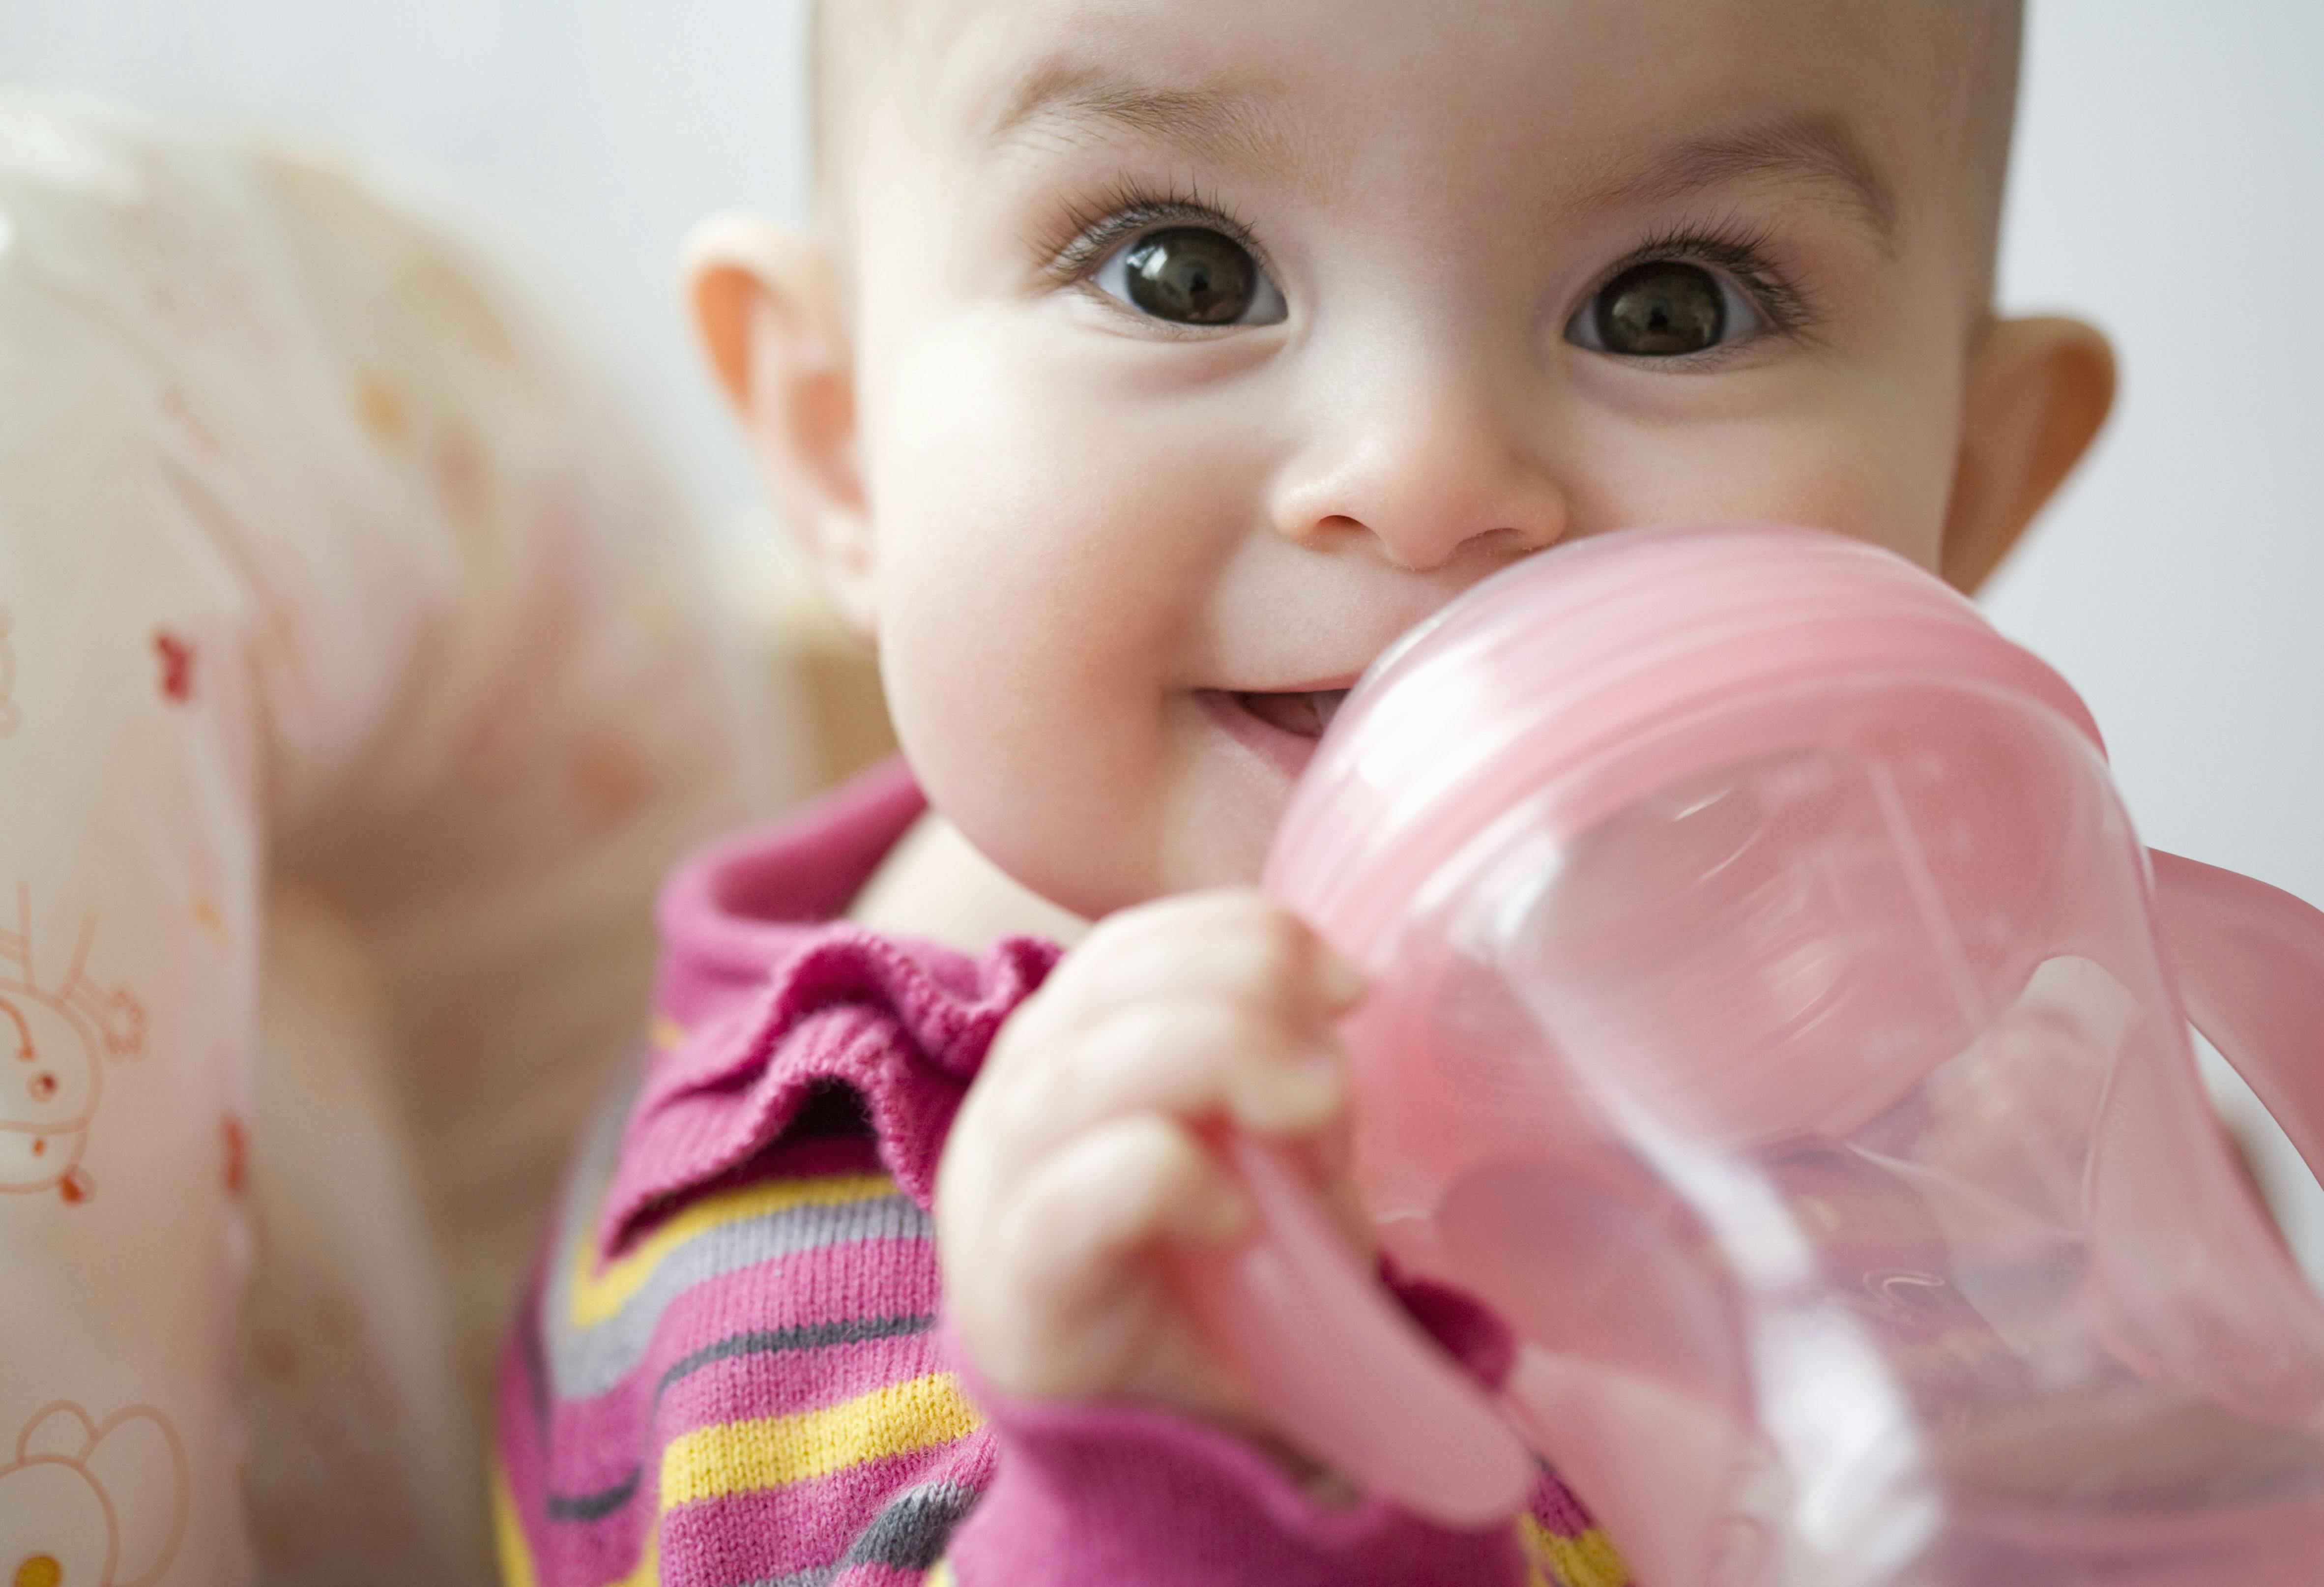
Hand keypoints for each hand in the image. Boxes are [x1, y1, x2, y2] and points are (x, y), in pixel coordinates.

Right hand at [936, 890, 1366, 1436]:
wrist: (1161, 1455)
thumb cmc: (1214, 1295)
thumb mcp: (1263, 1159)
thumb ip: (1278, 1077)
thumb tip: (1341, 994)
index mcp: (1066, 1056)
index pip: (1130, 948)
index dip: (1239, 936)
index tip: (1349, 983)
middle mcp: (1015, 1104)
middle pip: (1106, 990)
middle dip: (1241, 995)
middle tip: (1332, 1076)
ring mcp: (997, 1194)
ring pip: (1082, 1072)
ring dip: (1219, 1063)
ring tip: (1315, 1117)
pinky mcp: (1012, 1290)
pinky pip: (1072, 1201)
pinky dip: (1164, 1179)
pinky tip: (1235, 1213)